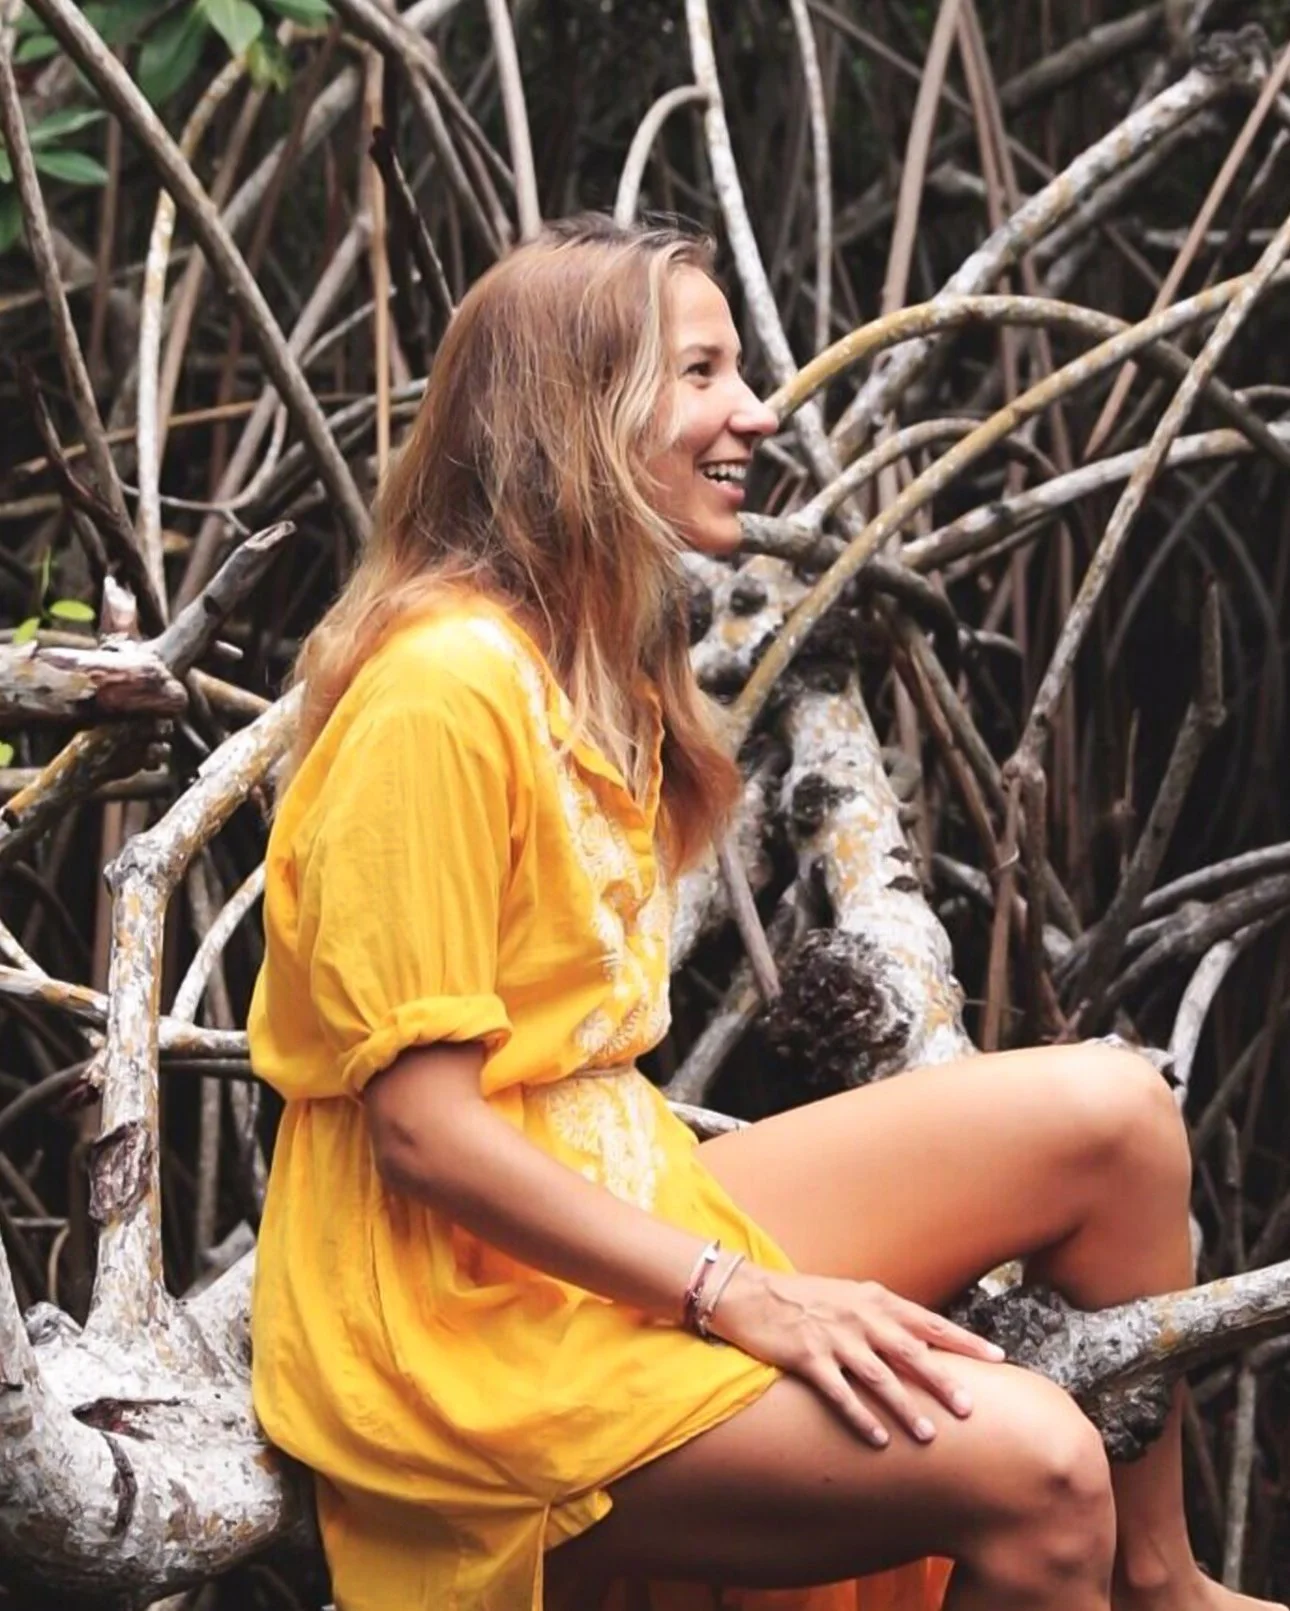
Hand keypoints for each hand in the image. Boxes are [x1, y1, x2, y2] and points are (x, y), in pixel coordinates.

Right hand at [705, 1263, 1005, 1447]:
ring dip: (906, 1407)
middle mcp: (860, 1317)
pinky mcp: (808, 1357)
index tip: (997, 1358)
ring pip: (879, 1376)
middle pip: (911, 1352)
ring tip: (929, 1435)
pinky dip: (861, 1416)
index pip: (929, 1322)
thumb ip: (885, 1316)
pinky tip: (879, 1438)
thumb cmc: (805, 1298)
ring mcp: (834, 1337)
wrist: (750, 1293)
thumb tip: (923, 1342)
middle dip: (942, 1381)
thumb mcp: (851, 1296)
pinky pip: (840, 1393)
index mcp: (875, 1299)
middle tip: (969, 1408)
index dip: (964, 1340)